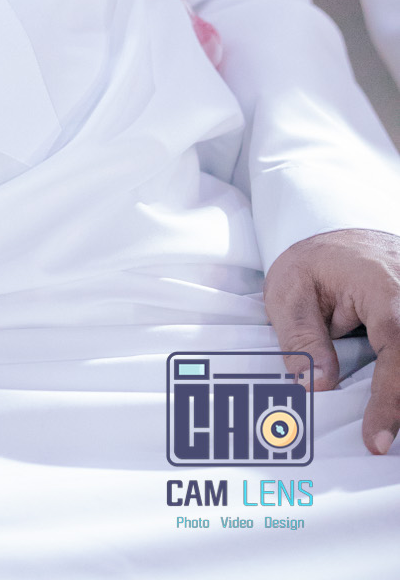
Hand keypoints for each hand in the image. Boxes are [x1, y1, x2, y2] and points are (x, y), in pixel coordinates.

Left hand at [264, 227, 399, 454]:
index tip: (375, 441)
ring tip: (379, 431)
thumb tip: (319, 386)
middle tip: (377, 444)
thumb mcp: (290, 291)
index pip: (397, 348)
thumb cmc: (312, 265)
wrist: (339, 235)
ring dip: (399, 394)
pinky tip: (387, 411)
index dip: (390, 400)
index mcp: (383, 287)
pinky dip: (398, 385)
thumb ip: (302, 337)